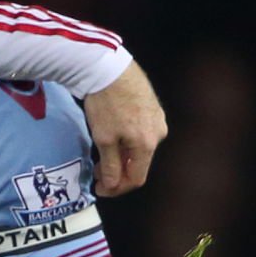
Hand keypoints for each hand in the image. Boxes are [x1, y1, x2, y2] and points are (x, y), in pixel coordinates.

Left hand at [84, 59, 167, 195]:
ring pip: (140, 148)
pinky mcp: (153, 107)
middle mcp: (159, 133)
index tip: (100, 189)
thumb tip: (112, 185)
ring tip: (101, 155)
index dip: (117, 188)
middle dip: (118, 172)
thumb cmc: (106, 103)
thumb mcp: (104, 139)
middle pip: (139, 163)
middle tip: (97, 173)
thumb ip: (110, 166)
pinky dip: (126, 142)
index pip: (136, 178)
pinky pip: (141, 133)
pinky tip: (112, 137)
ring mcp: (158, 119)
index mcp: (148, 144)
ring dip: (121, 157)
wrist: (109, 68)